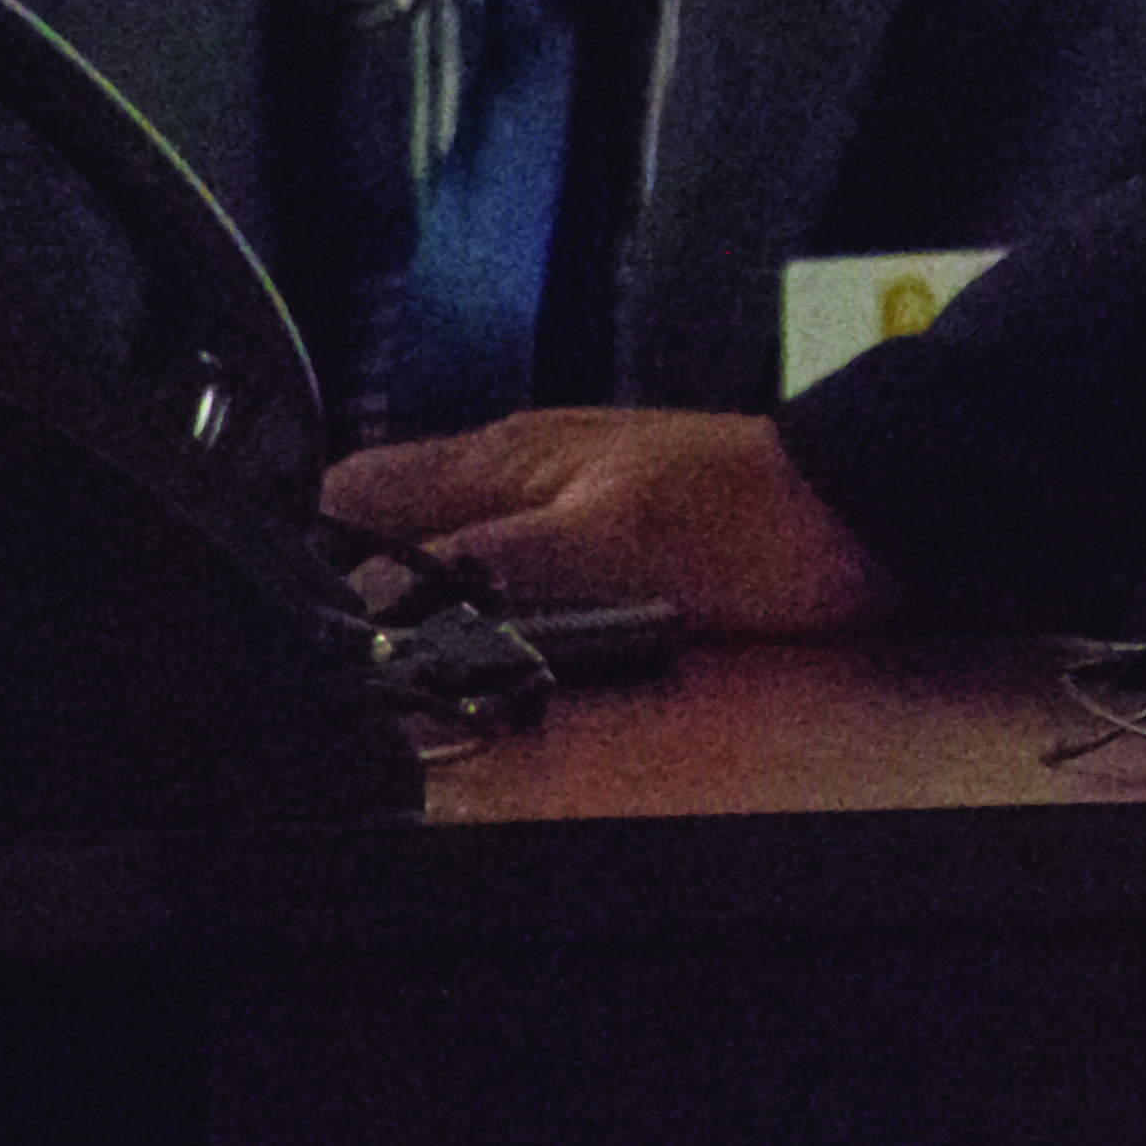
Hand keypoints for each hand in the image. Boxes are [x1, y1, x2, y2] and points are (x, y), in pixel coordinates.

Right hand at [324, 407, 890, 635]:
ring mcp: (565, 523)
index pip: (359, 491)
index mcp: (504, 460)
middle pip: (399, 541)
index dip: (308, 550)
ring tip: (403, 685)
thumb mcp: (600, 540)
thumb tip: (381, 598)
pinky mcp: (610, 564)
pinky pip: (520, 601)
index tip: (281, 617)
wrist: (865, 519)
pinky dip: (496, 633)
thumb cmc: (750, 513)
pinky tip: (494, 673)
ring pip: (456, 575)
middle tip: (337, 673)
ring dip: (431, 622)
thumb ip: (485, 565)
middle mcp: (523, 486)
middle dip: (364, 599)